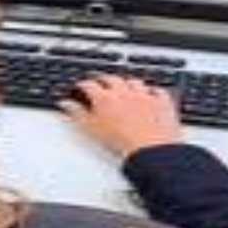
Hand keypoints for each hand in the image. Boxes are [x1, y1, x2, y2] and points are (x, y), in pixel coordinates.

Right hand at [57, 74, 183, 157]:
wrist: (151, 149)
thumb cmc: (122, 142)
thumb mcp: (92, 130)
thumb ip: (77, 114)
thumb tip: (66, 105)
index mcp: (105, 98)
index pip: (89, 85)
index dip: (82, 85)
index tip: (80, 87)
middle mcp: (124, 92)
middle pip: (111, 78)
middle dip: (103, 79)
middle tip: (99, 82)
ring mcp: (144, 95)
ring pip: (134, 81)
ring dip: (127, 82)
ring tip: (124, 85)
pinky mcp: (161, 102)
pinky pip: (157, 90)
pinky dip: (152, 91)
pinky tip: (150, 93)